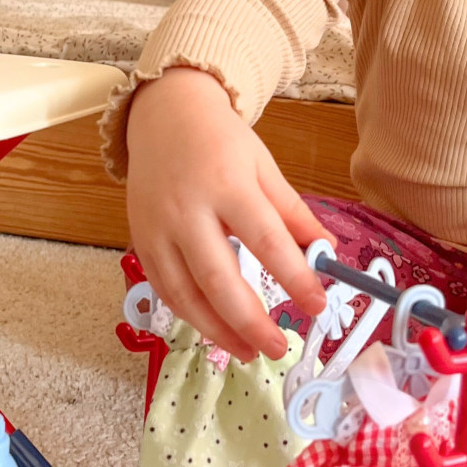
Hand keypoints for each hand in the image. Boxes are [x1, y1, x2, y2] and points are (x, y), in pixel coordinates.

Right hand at [124, 67, 334, 361]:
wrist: (163, 115)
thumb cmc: (219, 141)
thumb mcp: (264, 167)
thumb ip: (294, 214)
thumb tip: (327, 253)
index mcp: (227, 185)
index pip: (266, 242)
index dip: (295, 279)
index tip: (317, 305)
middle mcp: (187, 210)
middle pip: (218, 279)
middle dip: (250, 322)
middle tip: (278, 347)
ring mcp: (157, 229)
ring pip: (184, 294)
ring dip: (217, 331)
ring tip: (249, 351)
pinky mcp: (140, 241)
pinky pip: (164, 290)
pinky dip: (190, 316)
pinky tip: (215, 330)